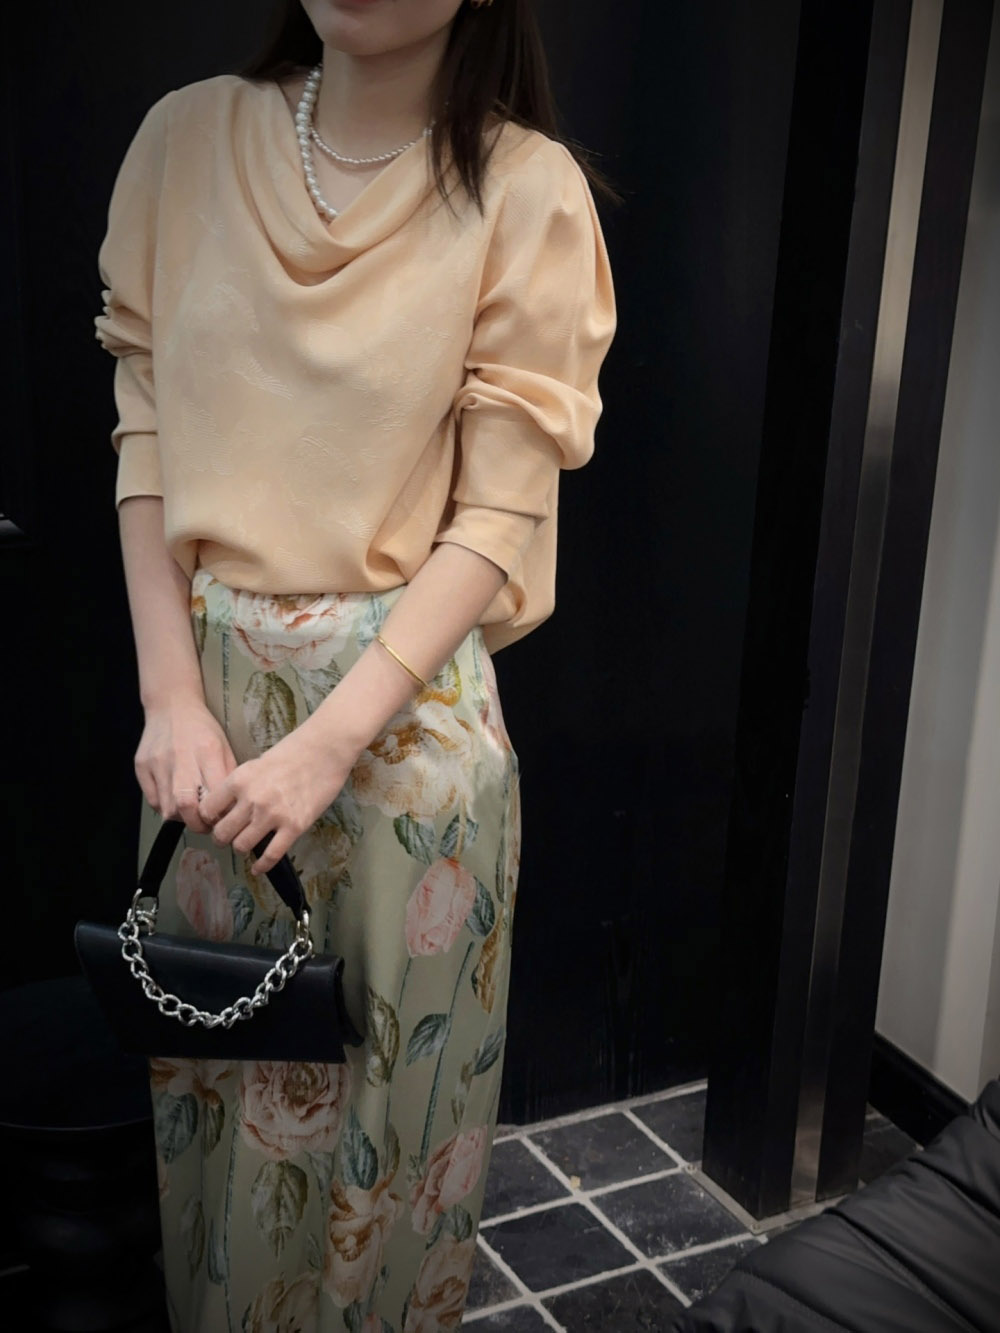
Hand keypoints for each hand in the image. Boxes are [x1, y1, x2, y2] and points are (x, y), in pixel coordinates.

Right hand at [135, 700, 237, 833]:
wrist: (171, 706)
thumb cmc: (202, 728)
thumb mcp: (224, 746)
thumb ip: (227, 776)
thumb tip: (232, 807)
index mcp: (207, 751)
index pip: (214, 795)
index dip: (219, 814)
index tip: (223, 820)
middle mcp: (180, 758)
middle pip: (186, 805)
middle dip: (198, 824)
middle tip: (205, 826)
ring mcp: (157, 763)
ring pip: (167, 808)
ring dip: (181, 818)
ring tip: (191, 813)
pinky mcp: (141, 767)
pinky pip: (153, 801)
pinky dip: (165, 807)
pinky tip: (174, 801)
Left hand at [198, 723, 358, 875]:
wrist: (325, 750)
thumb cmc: (292, 753)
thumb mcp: (256, 764)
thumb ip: (240, 787)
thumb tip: (227, 809)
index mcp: (239, 780)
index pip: (208, 810)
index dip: (209, 819)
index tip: (214, 822)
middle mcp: (252, 799)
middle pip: (222, 833)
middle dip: (222, 839)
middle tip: (228, 837)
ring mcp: (273, 815)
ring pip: (241, 846)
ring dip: (241, 848)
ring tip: (246, 845)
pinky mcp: (294, 827)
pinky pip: (270, 855)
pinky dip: (261, 866)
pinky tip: (258, 867)